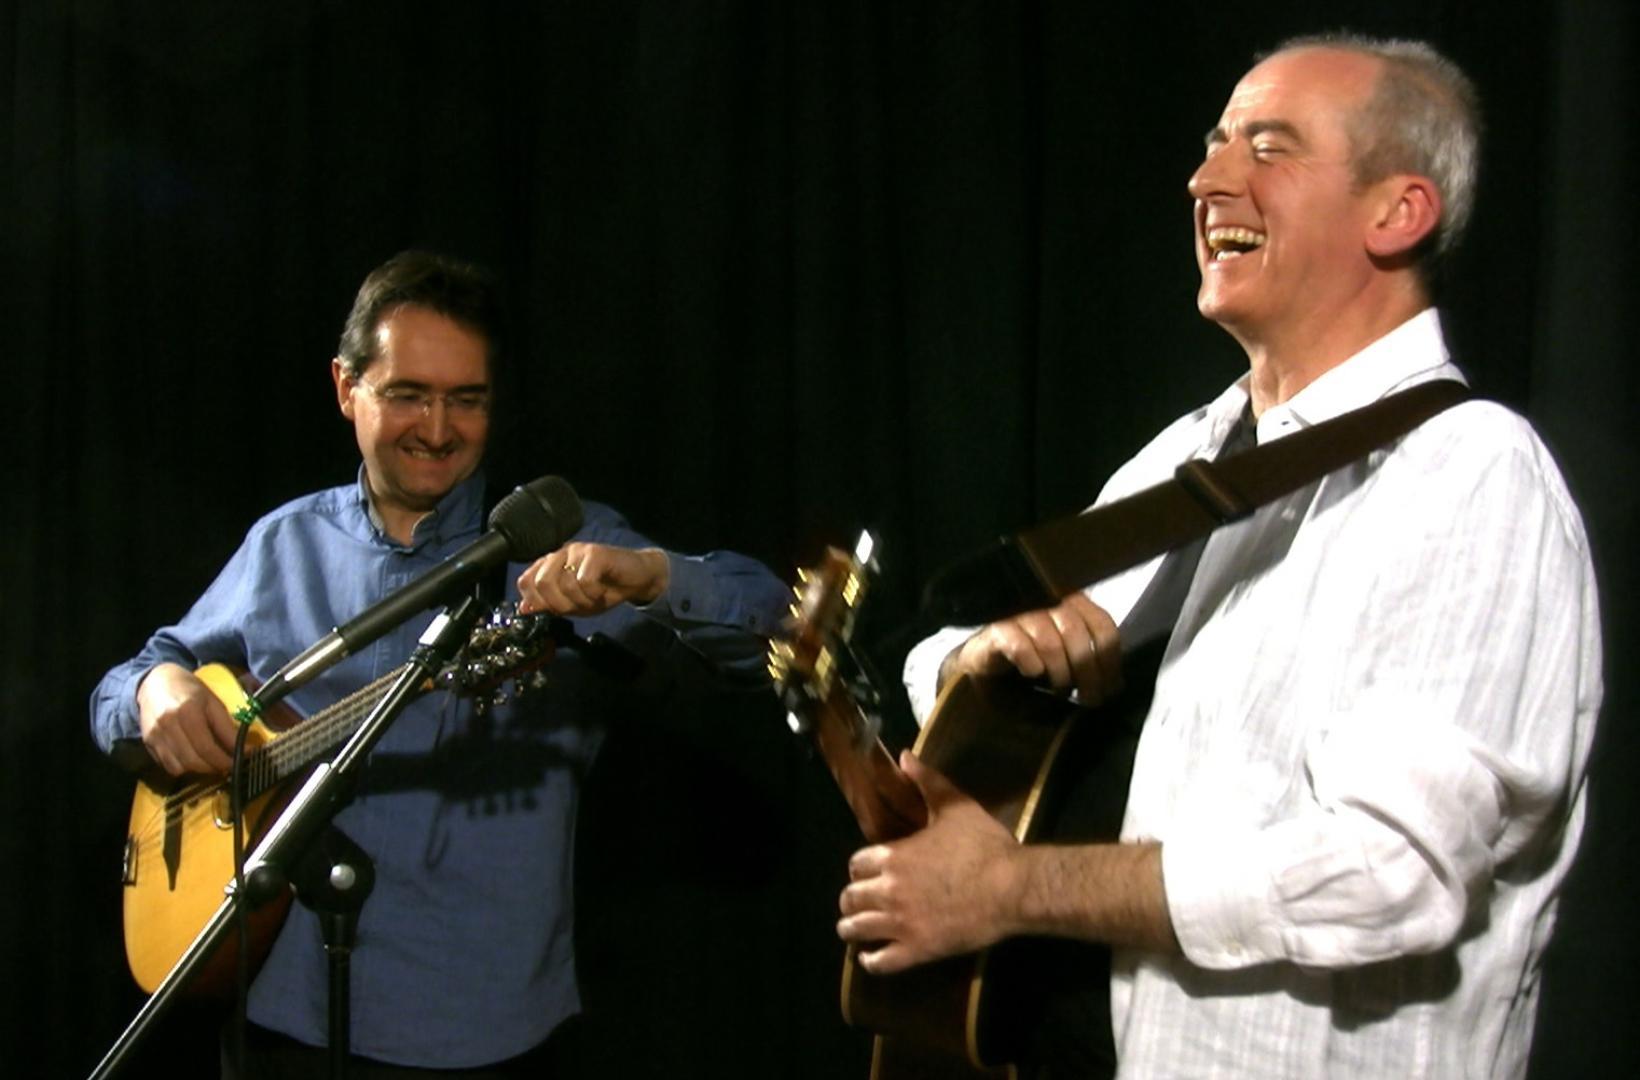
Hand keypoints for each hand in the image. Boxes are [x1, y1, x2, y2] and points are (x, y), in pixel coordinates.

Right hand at [135, 662, 239, 776]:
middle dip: (213, 768)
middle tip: (226, 765)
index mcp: (188, 712)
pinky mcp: (147, 742)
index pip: (206, 747)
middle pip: (192, 761)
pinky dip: (182, 767)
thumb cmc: (190, 691)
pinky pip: (167, 765)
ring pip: (179, 768)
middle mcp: (168, 725)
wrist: (156, 682)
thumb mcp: (213, 703)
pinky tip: (192, 758)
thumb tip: (244, 750)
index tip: (237, 763)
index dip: (224, 761)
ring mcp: (155, 736)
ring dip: (198, 770)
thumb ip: (227, 728)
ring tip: (210, 761)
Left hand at [516, 542, 669, 615]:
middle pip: (541, 582)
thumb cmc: (605, 590)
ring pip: (564, 584)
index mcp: (550, 565)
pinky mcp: (595, 552)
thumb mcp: (573, 604)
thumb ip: (548, 604)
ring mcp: (577, 551)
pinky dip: (594, 594)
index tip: (555, 610)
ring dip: (581, 601)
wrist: (638, 578)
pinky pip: (584, 581)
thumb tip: (523, 609)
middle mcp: (560, 554)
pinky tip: (601, 592)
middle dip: (559, 604)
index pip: (525, 581)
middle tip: (577, 608)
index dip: (535, 601)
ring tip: (594, 599)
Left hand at [837, 751, 1020, 974]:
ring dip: (851, 928)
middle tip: (857, 902)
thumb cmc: (985, 845)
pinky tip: (871, 957)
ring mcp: (901, 923)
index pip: (856, 864)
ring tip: (854, 930)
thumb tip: (904, 756)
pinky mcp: (917, 950)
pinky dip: (871, 961)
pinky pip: (881, 962)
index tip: (866, 871)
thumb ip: (927, 781)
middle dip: (851, 899)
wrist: (1013, 887)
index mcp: (894, 856)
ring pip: (857, 929)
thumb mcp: (956, 805)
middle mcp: (888, 890)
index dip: (859, 868)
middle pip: (849, 897)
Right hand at [944, 592, 1121, 703]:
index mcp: (1073, 601)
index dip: (1110, 660)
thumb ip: (1092, 662)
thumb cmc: (1033, 658)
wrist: (986, 663)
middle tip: (1088, 699)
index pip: (1102, 625)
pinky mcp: (997, 628)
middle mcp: (1048, 600)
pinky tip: (1032, 674)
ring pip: (1050, 641)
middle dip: (1088, 673)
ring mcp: (1020, 611)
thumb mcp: (1069, 658)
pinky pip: (1019, 647)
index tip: (1110, 688)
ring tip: (1059, 689)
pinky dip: (1031, 665)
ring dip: (1059, 673)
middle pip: (1078, 634)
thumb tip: (1117, 686)